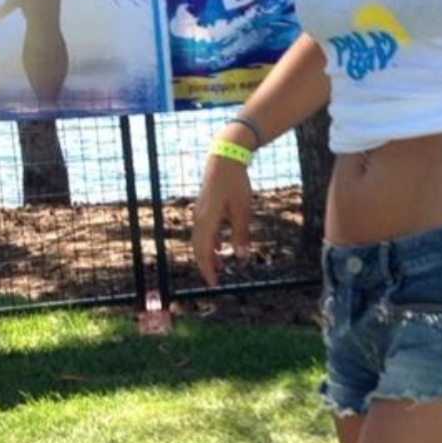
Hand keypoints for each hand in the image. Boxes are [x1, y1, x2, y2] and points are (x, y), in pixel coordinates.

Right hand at [191, 152, 253, 286]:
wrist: (225, 158)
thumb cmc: (236, 183)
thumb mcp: (242, 210)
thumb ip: (241, 234)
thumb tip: (240, 256)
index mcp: (207, 221)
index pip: (204, 252)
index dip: (208, 269)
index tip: (214, 284)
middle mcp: (199, 218)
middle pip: (199, 248)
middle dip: (206, 265)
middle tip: (215, 279)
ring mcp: (200, 212)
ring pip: (201, 239)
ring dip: (209, 254)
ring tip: (220, 265)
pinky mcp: (204, 206)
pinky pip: (204, 230)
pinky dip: (210, 241)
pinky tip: (219, 248)